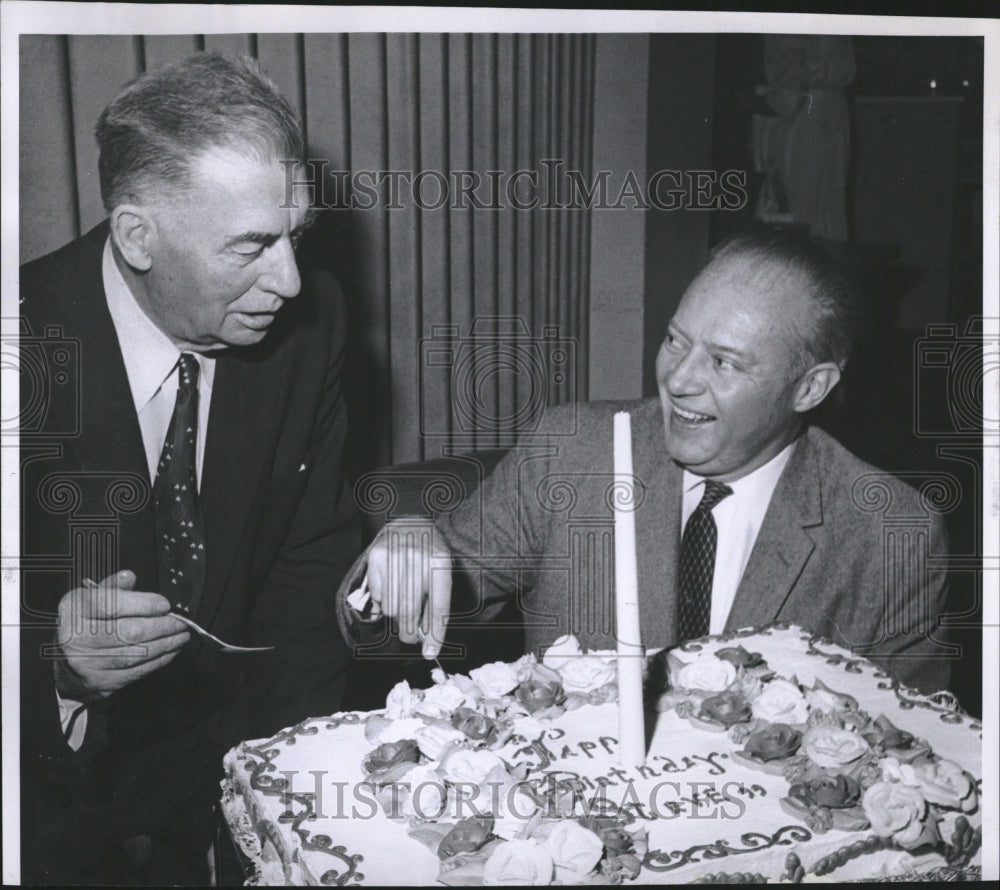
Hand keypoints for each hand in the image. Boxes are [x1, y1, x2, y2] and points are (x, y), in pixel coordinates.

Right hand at [54, 570, 190, 700]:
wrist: (63, 664)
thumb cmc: (85, 624)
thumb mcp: (90, 599)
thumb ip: (112, 588)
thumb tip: (129, 577)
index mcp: (73, 611)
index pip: (110, 605)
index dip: (143, 604)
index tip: (165, 604)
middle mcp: (76, 638)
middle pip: (129, 632)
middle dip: (163, 626)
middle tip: (182, 621)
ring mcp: (88, 664)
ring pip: (137, 654)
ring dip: (167, 644)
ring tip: (182, 635)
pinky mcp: (101, 683)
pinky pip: (137, 671)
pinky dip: (160, 660)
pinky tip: (172, 651)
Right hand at [366, 519, 451, 657]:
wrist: (410, 520)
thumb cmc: (430, 553)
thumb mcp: (442, 573)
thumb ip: (436, 605)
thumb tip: (428, 644)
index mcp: (440, 562)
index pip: (438, 606)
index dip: (434, 634)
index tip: (429, 653)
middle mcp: (417, 558)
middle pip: (410, 611)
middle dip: (410, 633)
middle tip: (411, 637)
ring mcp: (394, 556)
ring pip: (391, 608)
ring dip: (397, 615)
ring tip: (403, 602)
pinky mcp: (375, 557)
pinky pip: (378, 596)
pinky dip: (384, 601)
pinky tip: (392, 588)